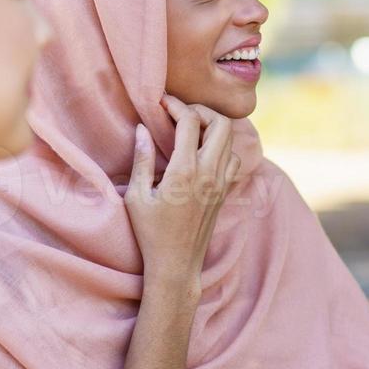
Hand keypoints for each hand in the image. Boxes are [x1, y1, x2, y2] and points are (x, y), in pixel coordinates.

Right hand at [125, 94, 238, 285]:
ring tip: (190, 131)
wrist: (177, 265)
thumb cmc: (151, 233)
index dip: (176, 105)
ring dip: (213, 128)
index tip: (162, 103)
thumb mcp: (136, 196)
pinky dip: (222, 148)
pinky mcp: (225, 192)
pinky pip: (233, 159)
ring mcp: (221, 183)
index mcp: (184, 171)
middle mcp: (209, 173)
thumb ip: (141, 159)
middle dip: (201, 111)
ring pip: (230, 139)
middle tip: (181, 114)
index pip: (190, 121)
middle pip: (221, 123)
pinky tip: (202, 153)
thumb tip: (142, 129)